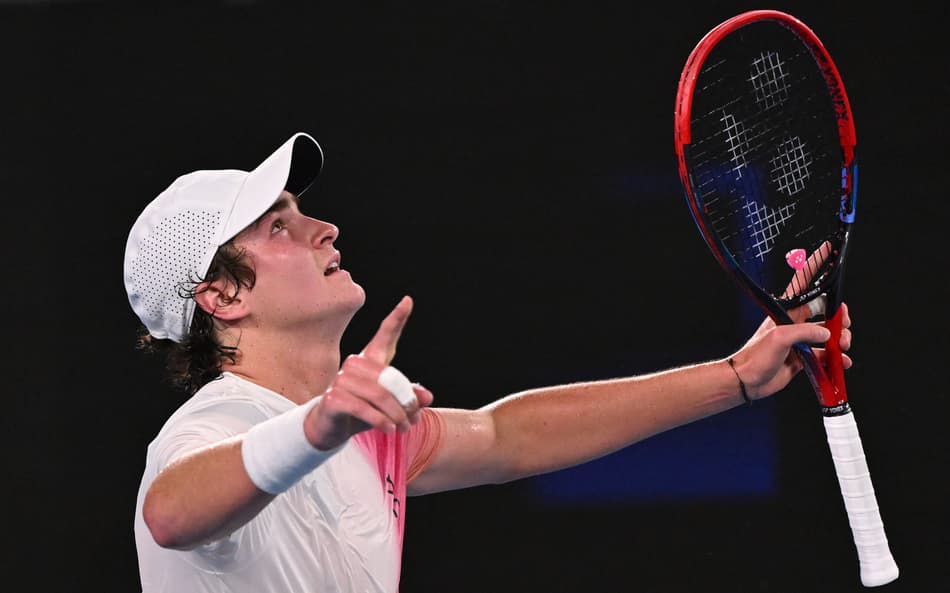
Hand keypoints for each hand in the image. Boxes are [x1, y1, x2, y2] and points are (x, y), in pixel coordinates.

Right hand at [304, 296, 434, 449]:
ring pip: (379, 395)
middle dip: (406, 402)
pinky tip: (389, 430)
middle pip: (389, 378)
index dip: (396, 318)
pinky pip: (363, 408)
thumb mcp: (388, 407)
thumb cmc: (360, 413)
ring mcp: (341, 380)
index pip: (384, 336)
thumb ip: (408, 400)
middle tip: (414, 419)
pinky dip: (380, 421)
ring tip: (403, 428)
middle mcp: (353, 365)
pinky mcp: (332, 398)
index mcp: (369, 361)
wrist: (328, 430)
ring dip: (395, 415)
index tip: (408, 301)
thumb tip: (427, 397)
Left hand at [730, 241, 852, 399]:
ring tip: (842, 347)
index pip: (805, 282)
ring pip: (828, 334)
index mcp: (787, 311)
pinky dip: (836, 358)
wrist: (748, 381)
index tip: (827, 249)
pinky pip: (826, 355)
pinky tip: (842, 362)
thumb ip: (806, 332)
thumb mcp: (780, 338)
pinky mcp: (803, 358)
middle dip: (839, 317)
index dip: (816, 264)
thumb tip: (826, 334)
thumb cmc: (755, 356)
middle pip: (825, 312)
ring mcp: (799, 341)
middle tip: (843, 326)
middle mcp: (794, 323)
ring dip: (840, 340)